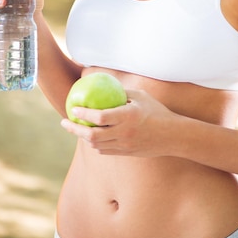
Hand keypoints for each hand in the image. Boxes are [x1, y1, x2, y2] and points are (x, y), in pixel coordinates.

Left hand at [60, 88, 175, 156]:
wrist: (172, 135)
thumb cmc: (156, 111)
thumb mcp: (141, 96)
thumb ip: (121, 93)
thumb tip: (103, 85)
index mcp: (128, 116)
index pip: (99, 117)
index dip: (83, 114)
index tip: (73, 108)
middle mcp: (124, 133)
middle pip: (92, 135)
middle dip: (74, 129)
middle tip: (65, 122)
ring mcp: (124, 145)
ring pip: (96, 145)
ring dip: (83, 137)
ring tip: (76, 128)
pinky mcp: (126, 153)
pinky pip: (104, 151)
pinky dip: (95, 144)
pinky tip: (92, 136)